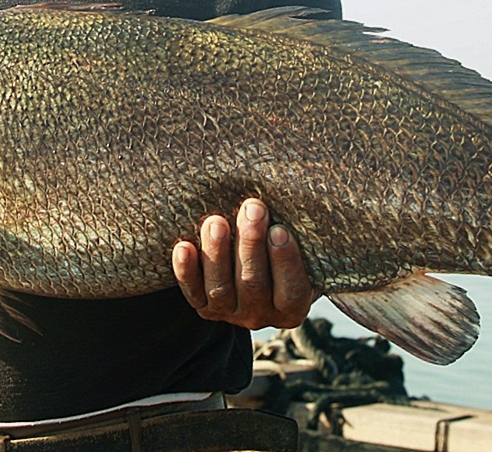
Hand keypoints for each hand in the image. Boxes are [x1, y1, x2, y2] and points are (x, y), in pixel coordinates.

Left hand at [172, 198, 314, 328]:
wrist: (256, 269)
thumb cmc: (283, 245)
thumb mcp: (303, 245)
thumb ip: (303, 227)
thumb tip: (307, 176)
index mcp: (293, 307)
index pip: (292, 290)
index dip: (286, 261)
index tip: (280, 229)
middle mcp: (261, 316)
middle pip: (254, 285)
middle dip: (251, 244)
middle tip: (252, 207)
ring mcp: (229, 314)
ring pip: (221, 289)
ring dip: (218, 254)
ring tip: (216, 221)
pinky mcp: (203, 307)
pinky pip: (192, 293)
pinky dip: (186, 271)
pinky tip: (184, 246)